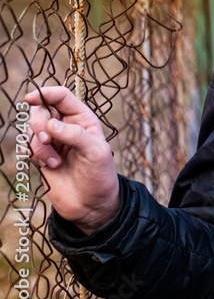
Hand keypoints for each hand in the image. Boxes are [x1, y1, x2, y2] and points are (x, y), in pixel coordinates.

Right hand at [27, 86, 120, 234]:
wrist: (91, 205)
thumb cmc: (100, 176)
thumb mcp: (96, 153)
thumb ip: (75, 135)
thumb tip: (51, 123)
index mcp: (83, 119)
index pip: (62, 96)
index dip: (46, 93)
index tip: (31, 98)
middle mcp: (67, 127)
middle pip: (41, 110)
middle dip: (39, 123)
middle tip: (47, 139)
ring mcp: (53, 142)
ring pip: (32, 130)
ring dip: (39, 145)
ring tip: (55, 162)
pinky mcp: (42, 156)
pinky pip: (28, 146)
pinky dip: (33, 155)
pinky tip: (49, 166)